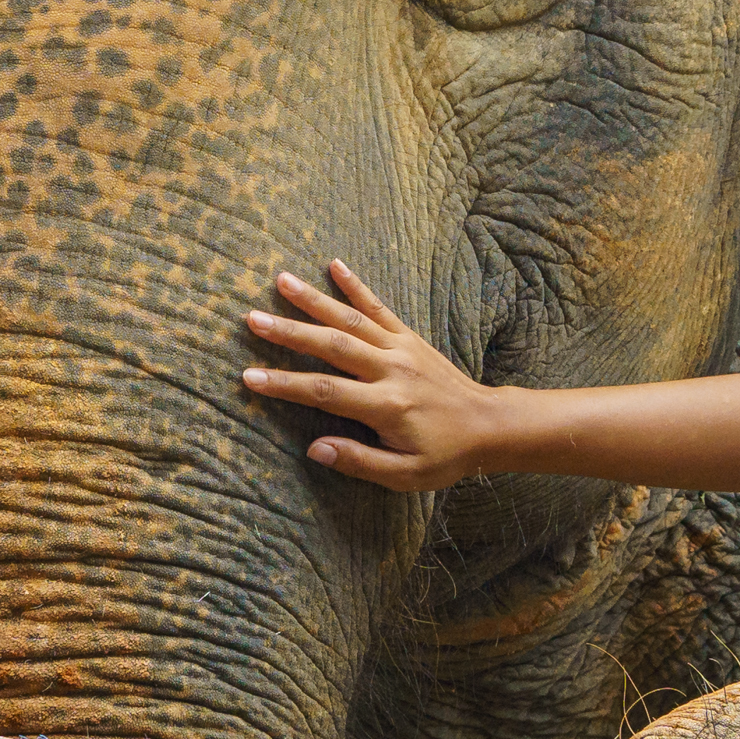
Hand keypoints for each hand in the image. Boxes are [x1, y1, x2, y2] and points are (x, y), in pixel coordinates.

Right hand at [240, 262, 512, 489]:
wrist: (489, 425)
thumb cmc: (445, 455)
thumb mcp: (406, 474)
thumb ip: (360, 461)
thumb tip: (315, 450)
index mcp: (386, 406)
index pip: (325, 391)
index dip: (285, 384)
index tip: (249, 376)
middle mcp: (391, 370)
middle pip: (332, 345)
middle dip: (289, 331)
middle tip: (252, 318)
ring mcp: (400, 349)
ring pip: (351, 319)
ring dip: (314, 299)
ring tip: (281, 280)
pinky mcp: (409, 337)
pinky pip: (380, 307)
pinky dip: (357, 285)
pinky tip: (335, 264)